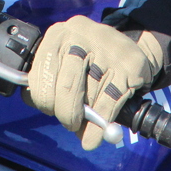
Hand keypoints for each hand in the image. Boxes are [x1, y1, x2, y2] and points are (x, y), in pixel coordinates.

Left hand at [24, 15, 162, 149]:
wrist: (127, 47)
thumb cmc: (87, 60)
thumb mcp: (64, 62)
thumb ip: (50, 86)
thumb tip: (46, 112)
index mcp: (58, 35)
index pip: (41, 76)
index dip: (44, 101)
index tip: (50, 111)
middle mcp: (81, 36)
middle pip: (66, 87)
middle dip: (66, 114)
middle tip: (70, 123)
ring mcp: (108, 50)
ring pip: (90, 98)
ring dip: (87, 117)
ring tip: (89, 119)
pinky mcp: (129, 66)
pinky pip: (109, 104)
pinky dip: (100, 126)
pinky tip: (95, 135)